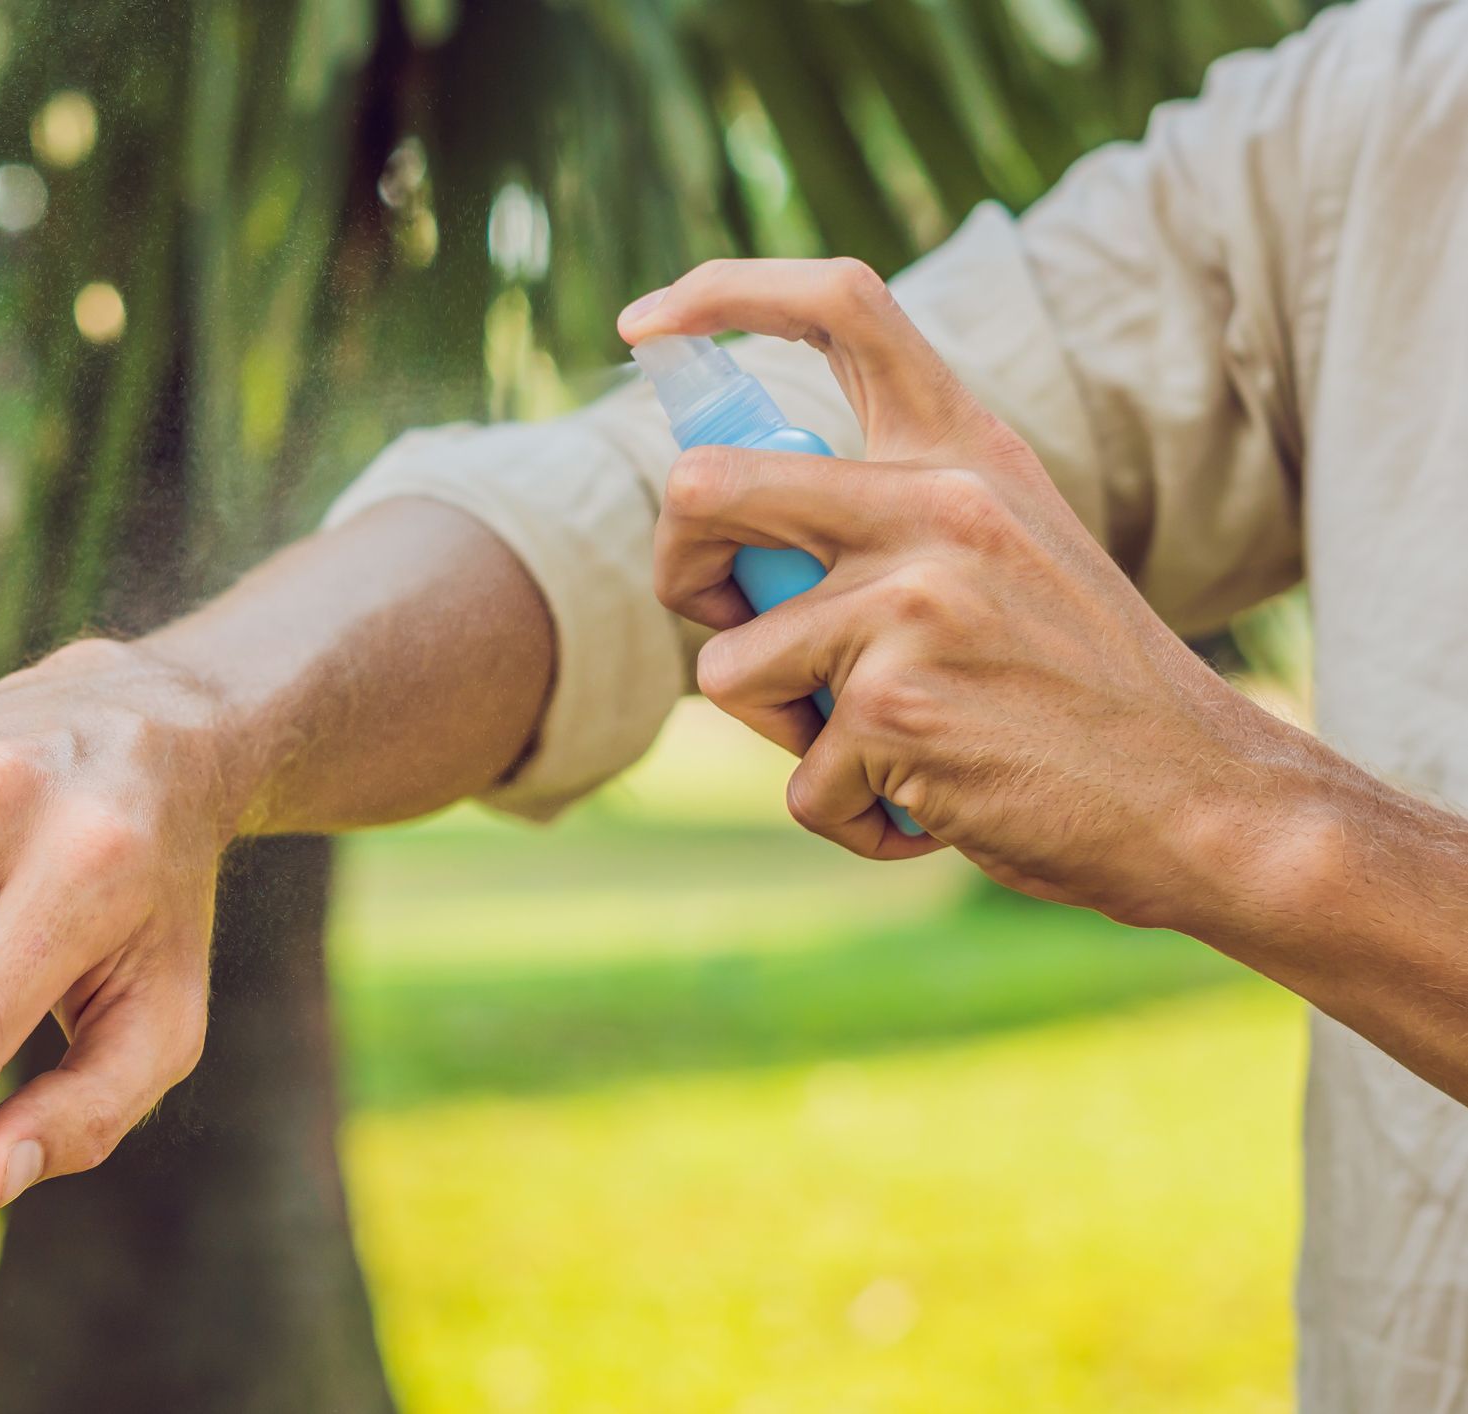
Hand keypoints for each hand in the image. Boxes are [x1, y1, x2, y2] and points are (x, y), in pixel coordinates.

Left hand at [620, 258, 1303, 923]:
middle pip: (704, 489)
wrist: (1198, 796)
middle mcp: (936, 505)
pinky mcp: (894, 709)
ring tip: (882, 747)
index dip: (722, 293)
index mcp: (965, 451)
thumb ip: (890, 514)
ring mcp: (911, 604)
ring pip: (728, 667)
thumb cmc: (1081, 687)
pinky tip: (930, 806)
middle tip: (725, 620)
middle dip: (675, 571)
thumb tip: (720, 516)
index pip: (841, 304)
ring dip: (781, 730)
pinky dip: (848, 814)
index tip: (644, 325)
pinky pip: (798, 781)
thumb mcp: (1008, 548)